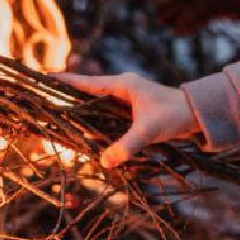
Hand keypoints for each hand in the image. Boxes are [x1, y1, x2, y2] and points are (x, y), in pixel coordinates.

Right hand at [56, 72, 201, 167]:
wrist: (198, 113)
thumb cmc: (175, 116)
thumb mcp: (149, 131)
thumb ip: (127, 145)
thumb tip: (104, 162)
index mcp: (122, 85)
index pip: (86, 82)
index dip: (64, 81)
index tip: (42, 78)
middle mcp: (122, 87)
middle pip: (86, 89)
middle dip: (65, 94)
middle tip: (41, 98)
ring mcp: (127, 97)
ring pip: (95, 100)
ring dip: (78, 105)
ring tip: (54, 110)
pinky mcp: (131, 108)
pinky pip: (105, 109)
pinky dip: (92, 115)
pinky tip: (82, 125)